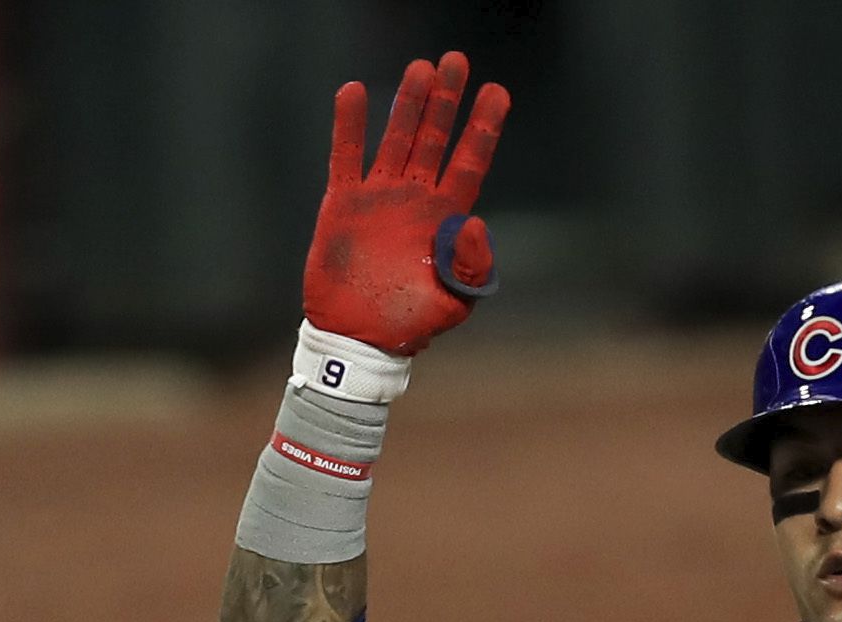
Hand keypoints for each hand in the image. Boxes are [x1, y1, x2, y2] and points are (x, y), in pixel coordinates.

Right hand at [306, 50, 507, 355]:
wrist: (359, 340)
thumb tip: (475, 222)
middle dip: (446, 101)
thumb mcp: (454, 303)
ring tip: (420, 68)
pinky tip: (354, 92)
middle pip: (435, 138)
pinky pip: (347, 156)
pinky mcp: (345, 203)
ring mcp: (380, 197)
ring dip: (408, 104)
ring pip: (397, 138)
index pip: (469, 162)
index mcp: (445, 218)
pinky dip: (349, 126)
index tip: (497, 92)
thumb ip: (470, 266)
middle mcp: (415, 199)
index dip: (483, 128)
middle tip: (455, 61)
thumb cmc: (411, 325)